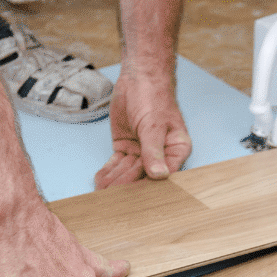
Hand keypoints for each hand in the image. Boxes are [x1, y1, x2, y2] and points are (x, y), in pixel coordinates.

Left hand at [94, 71, 191, 188]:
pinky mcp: (126, 146)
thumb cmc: (153, 97)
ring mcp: (142, 151)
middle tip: (112, 198)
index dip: (150, 186)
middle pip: (144, 174)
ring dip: (115, 180)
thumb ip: (154, 150)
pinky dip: (109, 171)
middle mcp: (161, 154)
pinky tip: (100, 180)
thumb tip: (160, 176)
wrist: (138, 77)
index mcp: (176, 150)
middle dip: (127, 185)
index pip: (164, 173)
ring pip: (128, 170)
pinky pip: (118, 162)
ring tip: (102, 192)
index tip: (136, 199)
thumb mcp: (153, 125)